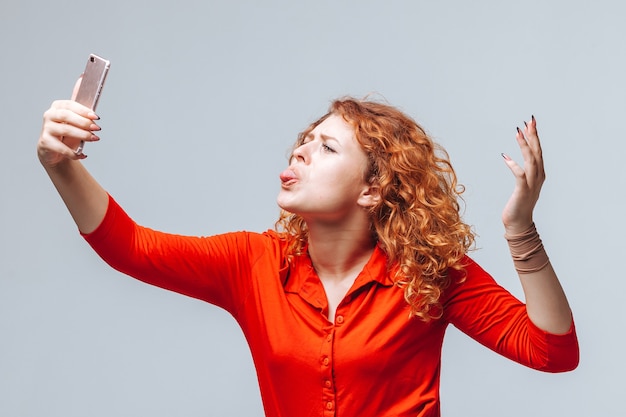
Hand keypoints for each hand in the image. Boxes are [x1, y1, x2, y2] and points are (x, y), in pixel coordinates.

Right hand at [37, 77, 100, 167]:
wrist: (55, 151)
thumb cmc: (68, 132)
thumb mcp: (77, 118)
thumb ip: (80, 102)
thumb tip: (83, 77)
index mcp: (58, 106)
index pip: (70, 105)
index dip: (83, 111)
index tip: (96, 116)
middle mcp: (49, 115)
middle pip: (66, 116)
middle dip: (84, 122)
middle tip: (97, 128)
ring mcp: (46, 129)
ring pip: (64, 130)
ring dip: (82, 135)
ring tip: (94, 139)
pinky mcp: (44, 142)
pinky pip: (61, 148)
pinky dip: (74, 152)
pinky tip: (83, 154)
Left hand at [501, 116, 544, 233]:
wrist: (518, 223)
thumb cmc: (518, 204)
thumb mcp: (522, 185)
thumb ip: (522, 172)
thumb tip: (510, 158)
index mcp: (539, 174)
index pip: (538, 151)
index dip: (535, 137)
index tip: (531, 122)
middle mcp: (538, 177)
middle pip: (537, 152)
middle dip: (534, 136)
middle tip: (530, 120)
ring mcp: (531, 185)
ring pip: (531, 161)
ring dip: (525, 146)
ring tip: (519, 132)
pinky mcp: (522, 192)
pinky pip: (520, 175)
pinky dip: (514, 165)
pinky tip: (505, 157)